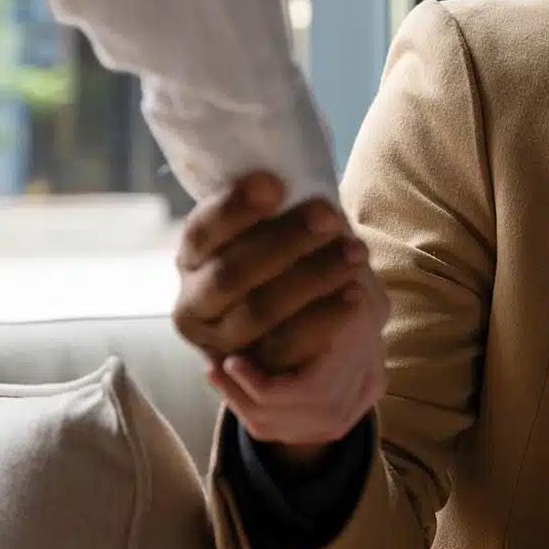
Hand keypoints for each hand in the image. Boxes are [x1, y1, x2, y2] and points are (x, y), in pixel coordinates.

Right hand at [173, 172, 388, 465]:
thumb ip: (273, 206)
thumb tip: (296, 173)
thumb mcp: (266, 227)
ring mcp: (222, 344)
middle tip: (328, 216)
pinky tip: (356, 295)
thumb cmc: (279, 254)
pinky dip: (324, 320)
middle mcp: (194, 303)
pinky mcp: (255, 374)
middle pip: (233, 274)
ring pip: (261, 314)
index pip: (203, 231)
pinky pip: (288, 351)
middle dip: (283, 242)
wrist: (288, 323)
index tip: (275, 183)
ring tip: (354, 252)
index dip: (235, 208)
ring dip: (311, 280)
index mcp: (192, 256)